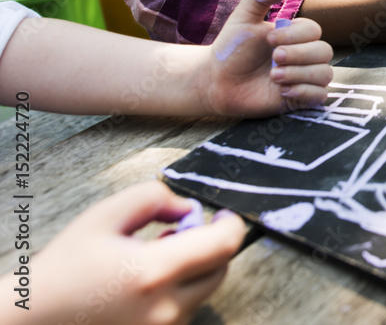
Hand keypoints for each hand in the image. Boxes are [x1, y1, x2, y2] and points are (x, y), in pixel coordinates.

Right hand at [5, 181, 244, 324]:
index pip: (223, 245)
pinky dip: (176, 294)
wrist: (28, 324)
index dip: (232, 224)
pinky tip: (143, 285)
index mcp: (154, 273)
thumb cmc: (63, 269)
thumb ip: (154, 199)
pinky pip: (183, 313)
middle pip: (220, 271)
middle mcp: (165, 310)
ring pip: (202, 293)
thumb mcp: (104, 217)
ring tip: (149, 259)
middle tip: (177, 233)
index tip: (224, 214)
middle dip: (210, 246)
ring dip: (191, 271)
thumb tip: (189, 208)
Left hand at [204, 0, 333, 115]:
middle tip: (273, 58)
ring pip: (325, 74)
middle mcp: (304, 55)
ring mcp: (304, 77)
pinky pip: (320, 96)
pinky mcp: (300, 99)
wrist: (218, 81)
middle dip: (299, 55)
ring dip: (300, 74)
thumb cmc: (232, 49)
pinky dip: (304, 92)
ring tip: (274, 77)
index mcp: (295, 36)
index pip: (313, 30)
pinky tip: (282, 91)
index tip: (269, 39)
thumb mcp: (243, 18)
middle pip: (325, 51)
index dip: (295, 35)